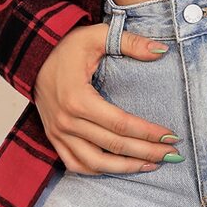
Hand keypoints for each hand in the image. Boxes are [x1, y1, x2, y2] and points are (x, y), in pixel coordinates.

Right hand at [32, 22, 178, 173]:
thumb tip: (162, 50)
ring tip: (151, 165)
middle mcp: (67, 120)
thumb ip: (131, 42)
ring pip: (95, 163)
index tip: (172, 136)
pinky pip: (75, 164)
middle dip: (146, 152)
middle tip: (172, 155)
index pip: (121, 123)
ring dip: (125, 168)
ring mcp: (58, 132)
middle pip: (113, 145)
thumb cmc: (67, 45)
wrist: (34, 54)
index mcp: (78, 98)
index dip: (148, 133)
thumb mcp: (98, 35)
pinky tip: (119, 168)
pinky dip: (97, 171)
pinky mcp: (53, 137)